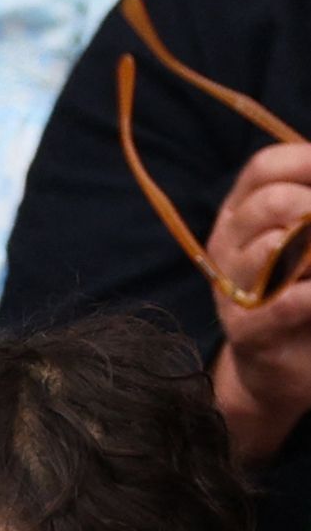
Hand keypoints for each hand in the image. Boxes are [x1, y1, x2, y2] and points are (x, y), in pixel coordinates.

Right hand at [207, 143, 310, 462]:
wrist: (280, 368)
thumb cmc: (303, 292)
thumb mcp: (305, 241)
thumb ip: (308, 211)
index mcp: (241, 215)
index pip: (264, 168)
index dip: (307, 162)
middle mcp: (227, 245)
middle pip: (272, 202)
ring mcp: (232, 288)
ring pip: (274, 247)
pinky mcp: (246, 330)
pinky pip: (287, 301)